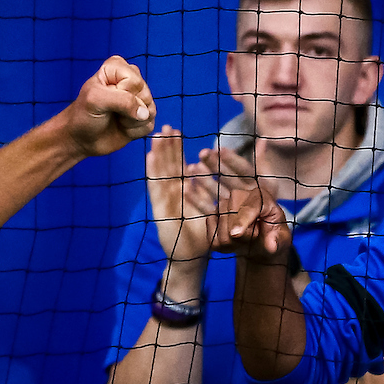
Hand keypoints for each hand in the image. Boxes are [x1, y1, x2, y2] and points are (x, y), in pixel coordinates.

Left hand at [62, 56, 155, 158]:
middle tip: (111, 111)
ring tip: (117, 119)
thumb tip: (145, 113)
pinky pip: (149, 125)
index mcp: (117, 68)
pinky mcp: (143, 117)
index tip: (106, 98)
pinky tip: (122, 127)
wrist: (82, 139)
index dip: (122, 94)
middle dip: (128, 110)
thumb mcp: (96, 100)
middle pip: (145, 95)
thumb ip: (122, 101)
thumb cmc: (84, 115)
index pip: (134, 81)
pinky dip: (135, 131)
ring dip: (132, 121)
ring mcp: (139, 99)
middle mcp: (130, 80)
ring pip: (150, 111)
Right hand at [146, 126, 217, 263]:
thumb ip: (228, 191)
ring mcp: (165, 200)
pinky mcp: (160, 209)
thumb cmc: (208, 235)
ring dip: (159, 153)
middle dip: (168, 146)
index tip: (177, 132)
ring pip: (162, 172)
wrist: (193, 257)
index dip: (178, 150)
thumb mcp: (221, 209)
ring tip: (157, 136)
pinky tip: (150, 157)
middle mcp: (174, 194)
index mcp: (186, 192)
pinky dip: (152, 173)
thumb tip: (233, 176)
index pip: (181, 167)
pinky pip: (156, 188)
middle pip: (170, 166)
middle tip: (166, 126)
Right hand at [207, 165, 292, 263]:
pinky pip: (210, 234)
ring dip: (231, 242)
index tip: (236, 234)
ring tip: (243, 241)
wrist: (259, 244)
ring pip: (220, 225)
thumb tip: (271, 245)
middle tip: (252, 239)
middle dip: (240, 235)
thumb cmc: (272, 238)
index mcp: (262, 197)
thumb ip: (277, 241)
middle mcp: (241, 195)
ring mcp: (224, 205)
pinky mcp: (212, 216)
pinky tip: (232, 244)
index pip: (250, 206)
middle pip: (231, 214)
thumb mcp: (281, 241)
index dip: (242, 220)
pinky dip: (220, 245)